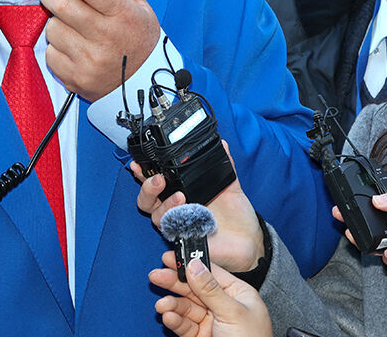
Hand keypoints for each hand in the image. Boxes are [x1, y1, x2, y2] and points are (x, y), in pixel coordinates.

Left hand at [40, 0, 158, 98]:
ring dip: (56, 23)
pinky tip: (72, 49)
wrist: (141, 86)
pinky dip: (56, 48)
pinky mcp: (76, 78)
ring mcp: (90, 60)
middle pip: (63, 6)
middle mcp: (106, 38)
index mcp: (123, 15)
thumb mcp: (140, 6)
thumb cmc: (138, 39)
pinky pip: (50, 53)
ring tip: (71, 27)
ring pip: (53, 29)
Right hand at [133, 142, 264, 271]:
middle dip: (147, 188)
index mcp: (179, 191)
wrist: (248, 237)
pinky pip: (173, 239)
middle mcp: (173, 209)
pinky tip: (177, 233)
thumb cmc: (234, 211)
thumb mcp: (228, 184)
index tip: (137, 164)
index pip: (154, 181)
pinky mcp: (185, 242)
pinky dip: (172, 239)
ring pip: (156, 217)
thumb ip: (222, 163)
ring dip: (164, 206)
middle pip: (146, 200)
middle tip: (159, 180)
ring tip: (180, 197)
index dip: (143, 173)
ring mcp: (177, 225)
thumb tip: (221, 144)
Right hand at [150, 253, 272, 336]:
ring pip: (186, 308)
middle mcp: (223, 306)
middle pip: (193, 289)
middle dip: (174, 283)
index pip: (209, 273)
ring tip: (162, 305)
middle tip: (156, 276)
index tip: (169, 258)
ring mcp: (211, 322)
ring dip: (172, 305)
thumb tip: (194, 265)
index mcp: (237, 293)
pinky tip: (168, 316)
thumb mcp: (233, 312)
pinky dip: (175, 321)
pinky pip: (184, 325)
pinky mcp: (201, 336)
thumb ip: (211, 289)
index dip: (189, 264)